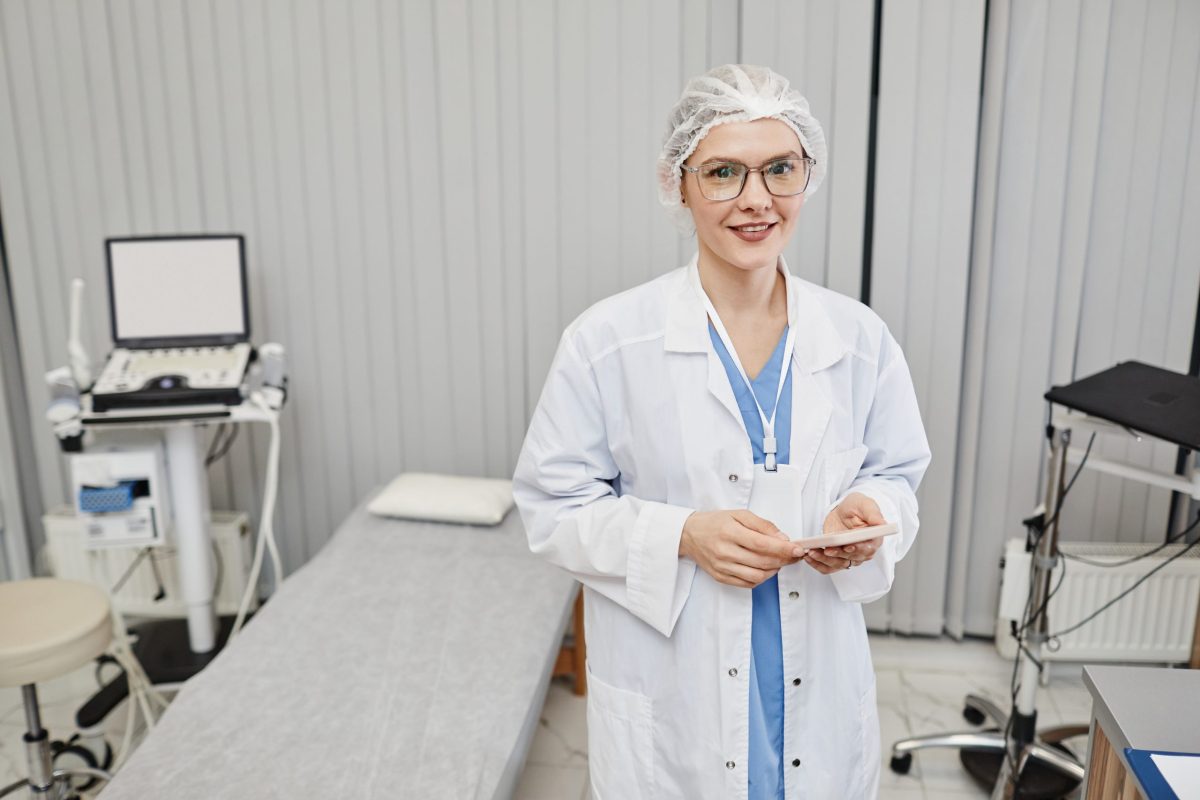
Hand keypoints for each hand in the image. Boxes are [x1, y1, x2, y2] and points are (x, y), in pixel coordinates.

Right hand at [680, 509, 803, 588]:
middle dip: (784, 559)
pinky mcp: (721, 577)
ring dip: (774, 570)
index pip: (762, 544)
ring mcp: (722, 567)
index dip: (783, 549)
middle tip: (793, 555)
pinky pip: (748, 584)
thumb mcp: (739, 514)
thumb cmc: (715, 522)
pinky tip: (764, 568)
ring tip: (778, 561)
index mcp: (729, 532)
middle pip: (762, 562)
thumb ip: (762, 525)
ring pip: (757, 576)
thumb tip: (782, 539)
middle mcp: (724, 551)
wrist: (689, 534)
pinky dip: (761, 578)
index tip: (797, 549)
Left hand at [805, 492, 885, 574]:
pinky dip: (818, 565)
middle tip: (825, 549)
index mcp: (873, 539)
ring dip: (824, 560)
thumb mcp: (865, 504)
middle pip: (851, 558)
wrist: (843, 511)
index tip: (847, 546)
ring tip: (812, 552)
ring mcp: (850, 556)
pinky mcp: (837, 558)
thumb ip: (873, 513)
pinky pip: (828, 567)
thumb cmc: (857, 507)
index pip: (868, 548)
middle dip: (837, 554)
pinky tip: (808, 557)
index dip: (858, 549)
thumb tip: (882, 523)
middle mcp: (863, 551)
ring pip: (838, 564)